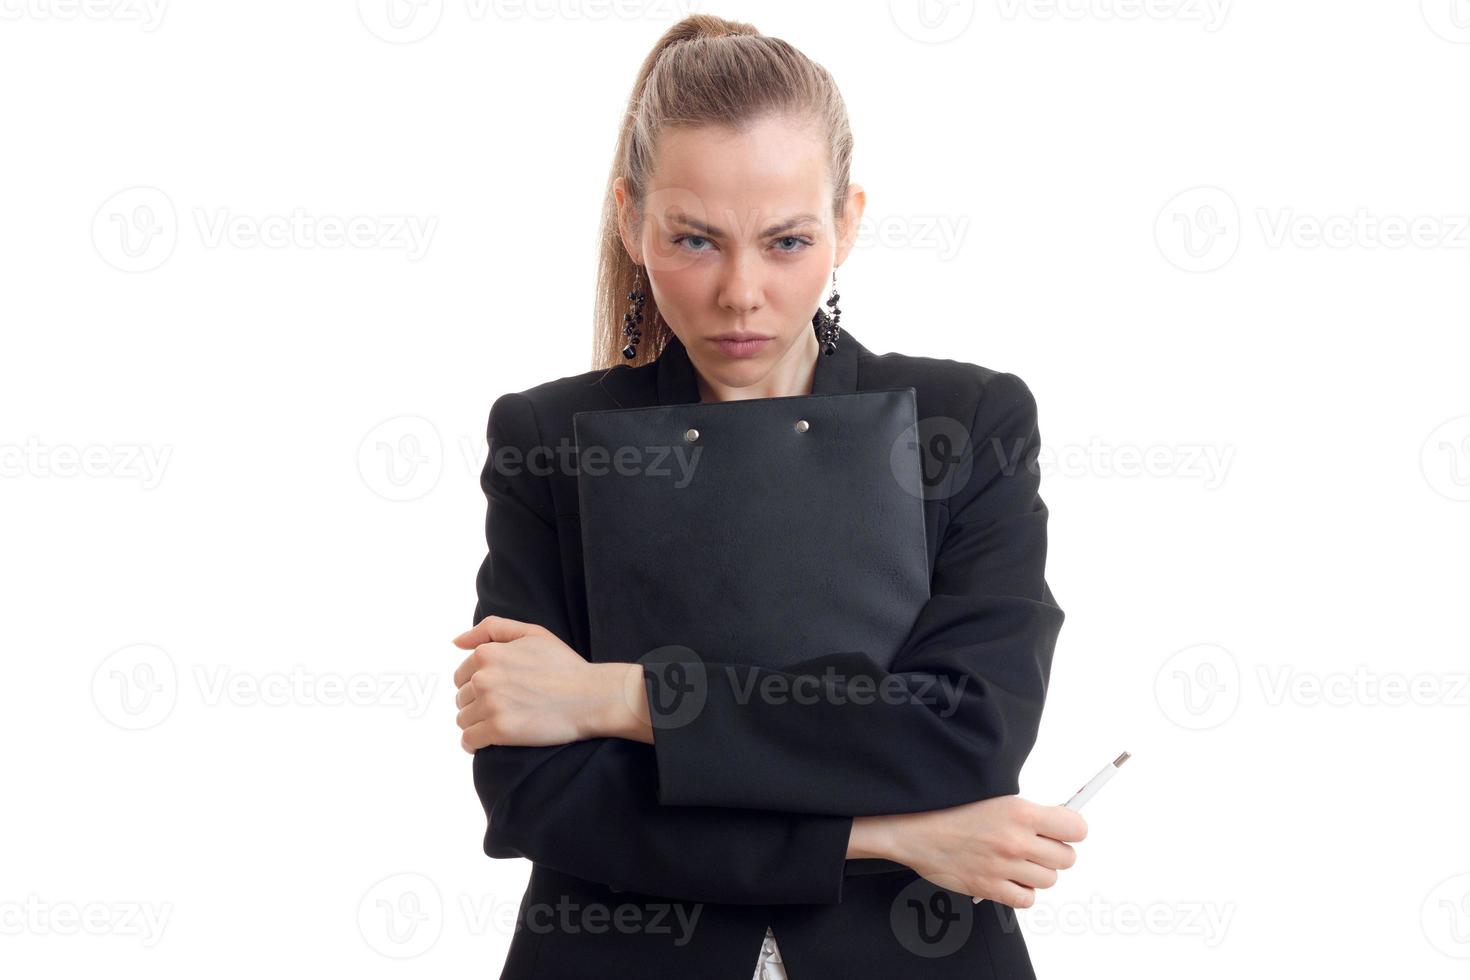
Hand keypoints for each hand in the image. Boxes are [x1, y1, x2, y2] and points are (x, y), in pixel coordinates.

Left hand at [452, 615, 612, 751]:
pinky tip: (488, 741)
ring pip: (463, 720)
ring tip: (501, 723)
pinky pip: (468, 741)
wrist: (591, 697)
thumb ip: (491, 629)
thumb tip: (455, 642)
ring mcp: (490, 705)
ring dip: (477, 723)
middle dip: (477, 704)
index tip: (498, 691)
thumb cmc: (564, 665)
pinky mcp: (499, 730)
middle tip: (505, 707)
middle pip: (461, 698)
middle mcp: (484, 678)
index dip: (477, 685)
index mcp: (488, 654)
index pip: (461, 675)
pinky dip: (474, 744)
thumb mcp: (531, 633)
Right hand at [872, 795, 1085, 908]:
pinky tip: (1008, 877)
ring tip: (1019, 861)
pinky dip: (1022, 891)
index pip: (1076, 828)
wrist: (915, 829)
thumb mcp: (996, 799)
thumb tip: (1062, 826)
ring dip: (1038, 872)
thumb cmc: (954, 811)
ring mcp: (1003, 867)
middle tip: (1038, 846)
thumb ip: (1030, 813)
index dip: (1072, 830)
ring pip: (1049, 880)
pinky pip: (1027, 899)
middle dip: (1056, 852)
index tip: (1063, 830)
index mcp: (1021, 811)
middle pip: (1066, 858)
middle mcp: (1016, 840)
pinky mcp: (990, 888)